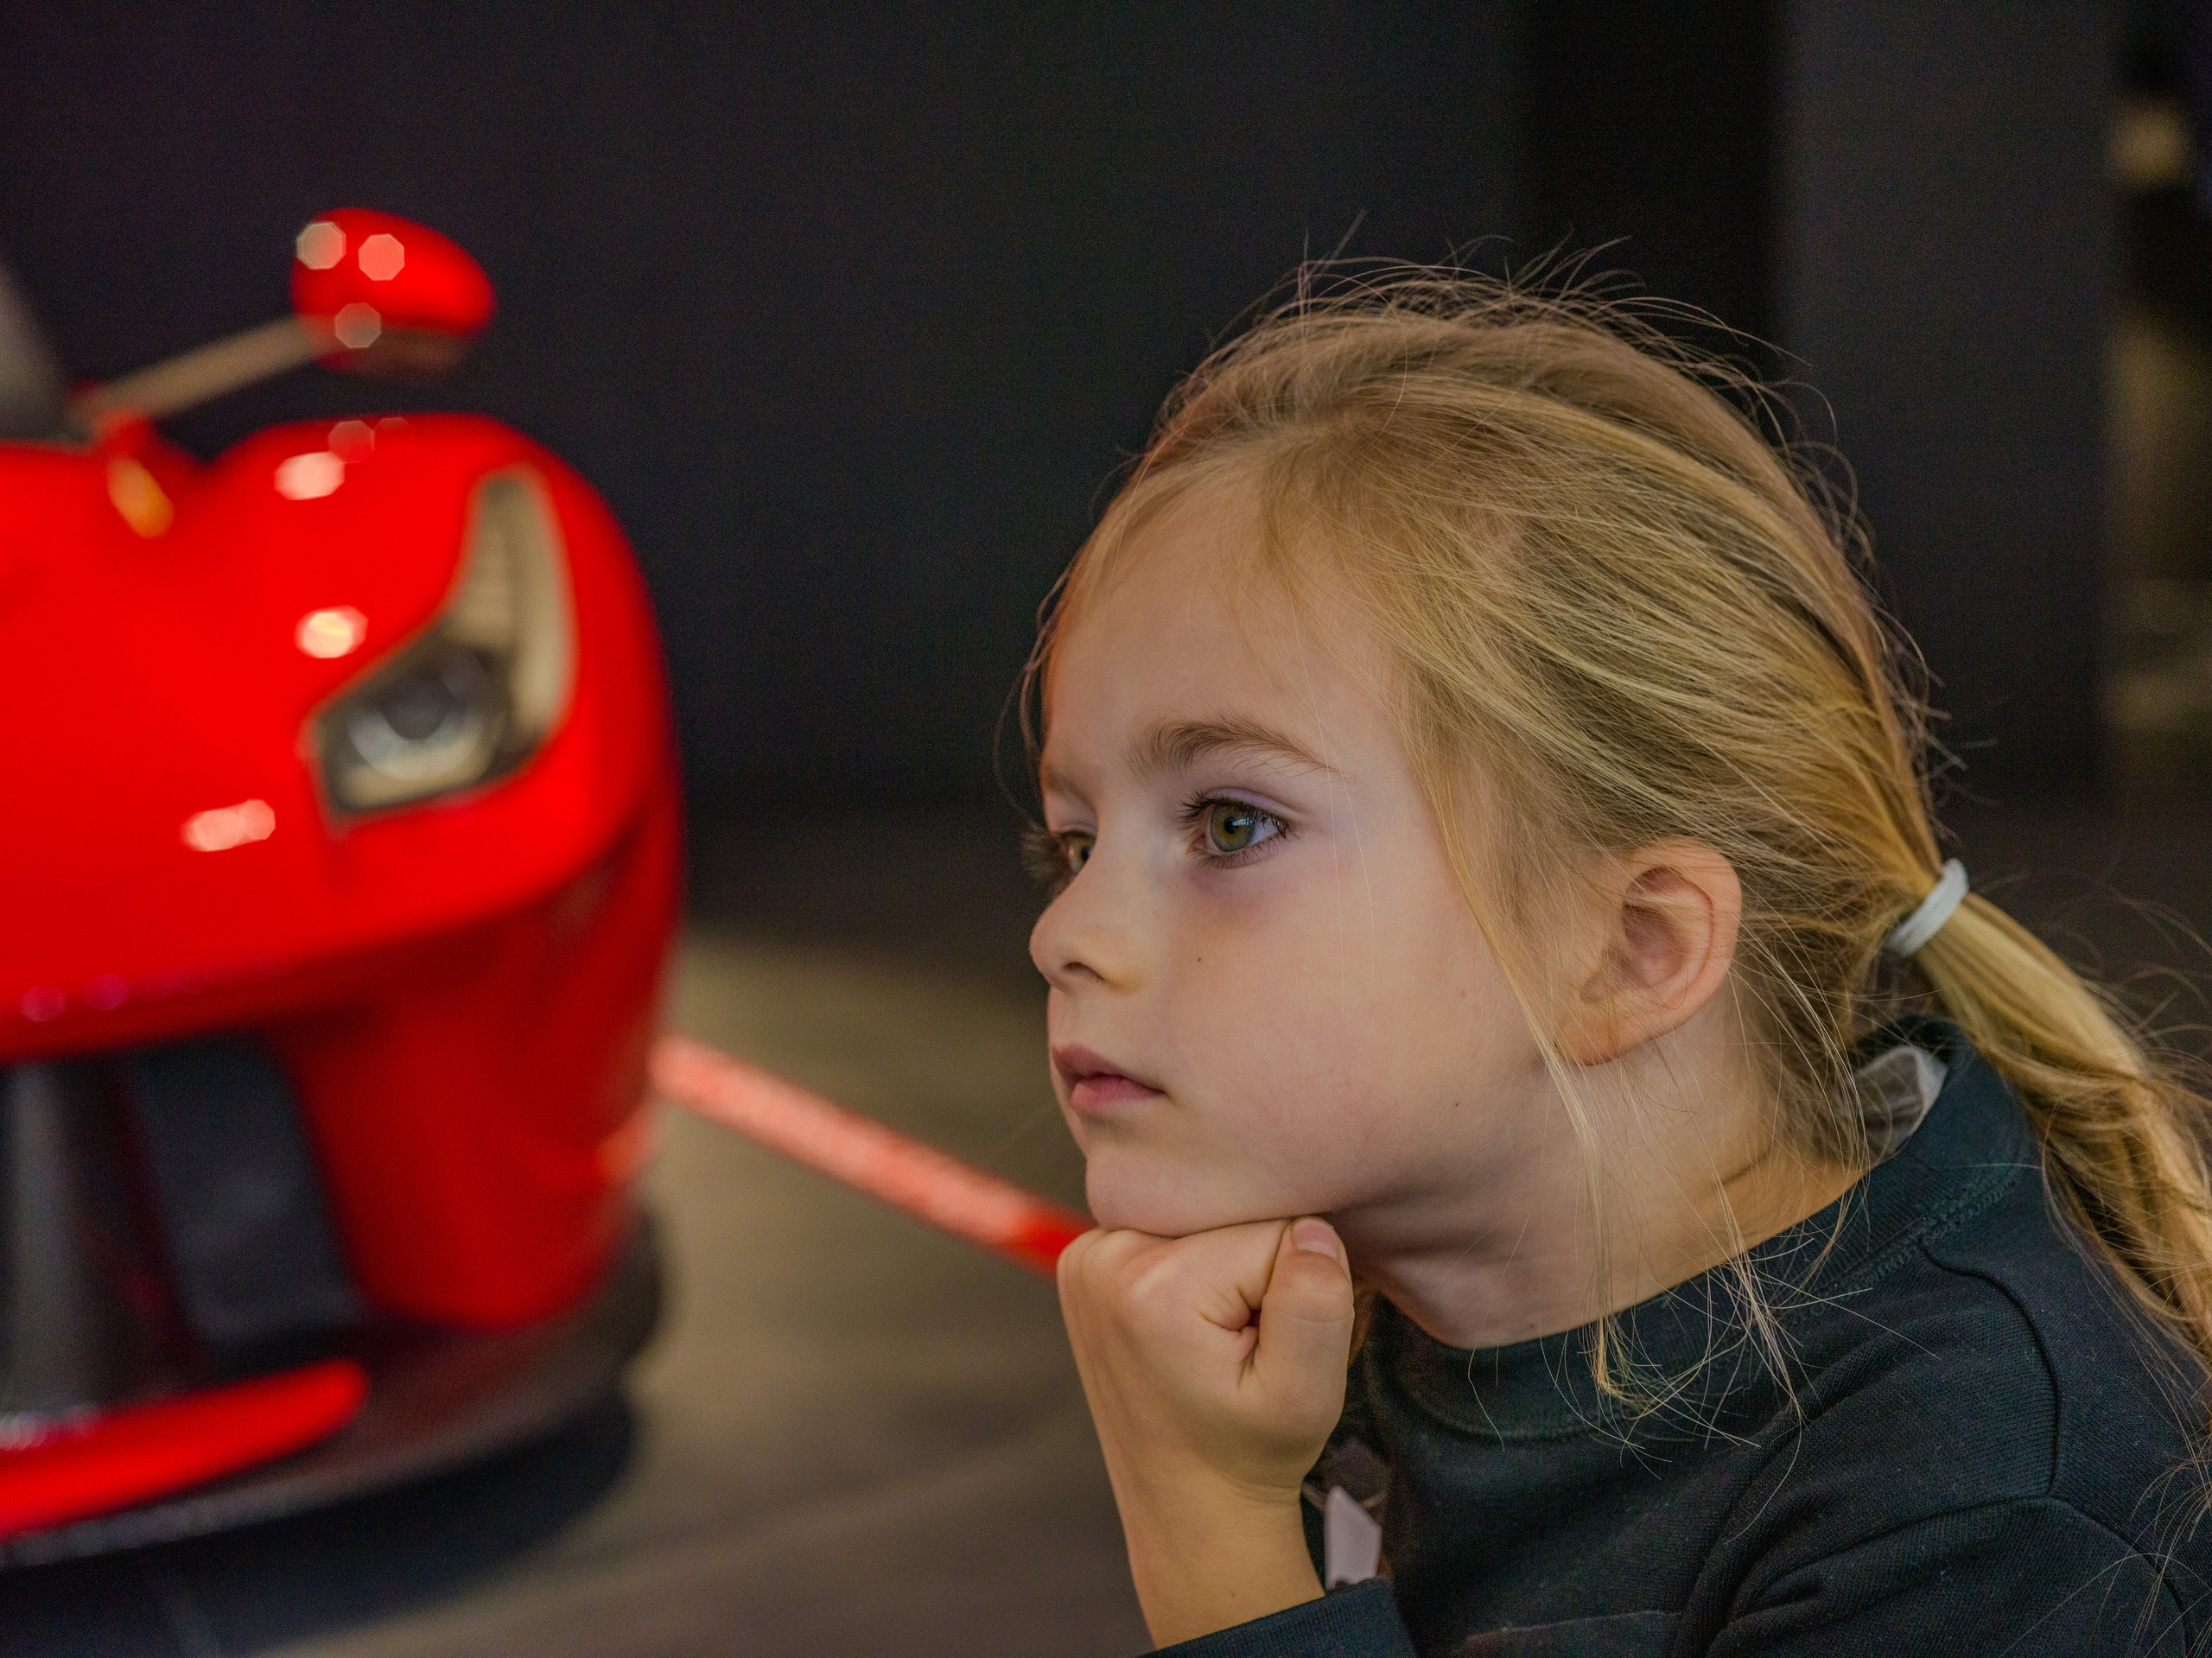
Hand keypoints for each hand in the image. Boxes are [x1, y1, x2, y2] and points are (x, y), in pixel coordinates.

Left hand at [1059, 1216, 1355, 1645]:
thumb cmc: (1250, 1454)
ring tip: (1216, 1338)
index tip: (1271, 1343)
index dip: (1295, 1283)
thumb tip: (1312, 1227)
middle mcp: (1103, 1255)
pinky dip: (1195, 1267)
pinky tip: (1191, 1324)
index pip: (1275, 1228)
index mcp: (1151, 1284)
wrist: (1190, 1504)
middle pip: (1234, 1213)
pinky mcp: (1089, 1260)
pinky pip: (1175, 1230)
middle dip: (1258, 1268)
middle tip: (1243, 1343)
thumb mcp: (1306, 1395)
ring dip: (1227, 1266)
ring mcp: (1087, 1255)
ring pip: (1207, 1219)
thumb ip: (1316, 1301)